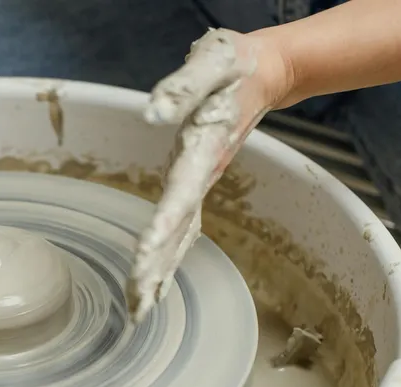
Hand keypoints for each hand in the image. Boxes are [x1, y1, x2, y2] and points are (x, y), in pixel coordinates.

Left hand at [127, 28, 291, 321]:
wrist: (264, 75)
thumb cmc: (234, 67)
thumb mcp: (212, 64)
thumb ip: (183, 87)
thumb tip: (152, 113)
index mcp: (204, 150)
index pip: (180, 195)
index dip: (163, 227)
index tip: (144, 258)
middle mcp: (203, 175)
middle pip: (179, 230)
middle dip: (156, 268)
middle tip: (137, 308)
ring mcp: (201, 183)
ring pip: (180, 235)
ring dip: (160, 271)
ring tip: (139, 309)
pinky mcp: (197, 182)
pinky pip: (182, 227)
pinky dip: (167, 255)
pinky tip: (155, 280)